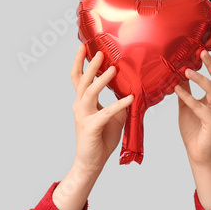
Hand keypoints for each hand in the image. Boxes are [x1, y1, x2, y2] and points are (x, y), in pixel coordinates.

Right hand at [52, 46, 132, 209]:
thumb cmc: (101, 138)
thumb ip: (118, 102)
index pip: (78, 77)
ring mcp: (83, 116)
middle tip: (100, 52)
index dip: (80, 61)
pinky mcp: (91, 127)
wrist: (91, 163)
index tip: (85, 46)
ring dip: (102, 80)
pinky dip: (118, 104)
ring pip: (89, 92)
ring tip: (113, 68)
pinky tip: (130, 99)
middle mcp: (80, 106)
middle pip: (81, 80)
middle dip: (90, 65)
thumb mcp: (113, 116)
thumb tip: (132, 90)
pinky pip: (106, 113)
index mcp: (83, 101)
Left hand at [176, 44, 210, 209]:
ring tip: (187, 69)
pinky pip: (199, 106)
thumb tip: (180, 71)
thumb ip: (186, 88)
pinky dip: (188, 97)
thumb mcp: (187, 104)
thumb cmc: (194, 128)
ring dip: (200, 78)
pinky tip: (177, 89)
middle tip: (202, 51)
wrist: (198, 153)